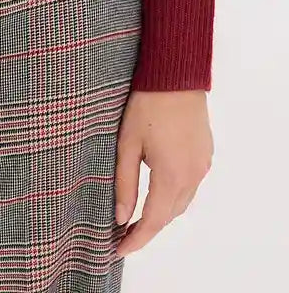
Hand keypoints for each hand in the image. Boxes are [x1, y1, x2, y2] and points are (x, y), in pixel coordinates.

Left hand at [114, 89, 213, 256]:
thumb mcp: (127, 143)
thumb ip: (124, 182)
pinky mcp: (205, 154)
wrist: (176, 75)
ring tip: (137, 216)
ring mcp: (202, 165)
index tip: (118, 249)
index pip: (153, 221)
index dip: (136, 239)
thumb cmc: (147, 104)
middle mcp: (192, 175)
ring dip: (162, 212)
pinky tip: (158, 190)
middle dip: (147, 228)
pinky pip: (190, 185)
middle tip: (123, 234)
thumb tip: (120, 216)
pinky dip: (174, 194)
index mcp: (171, 175)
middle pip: (169, 215)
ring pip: (182, 201)